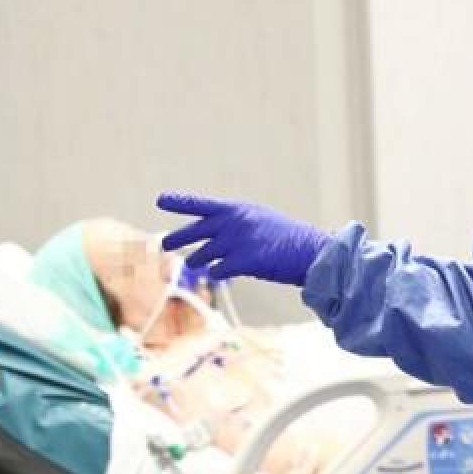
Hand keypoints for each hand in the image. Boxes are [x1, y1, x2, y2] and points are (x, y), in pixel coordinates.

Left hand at [156, 193, 331, 285]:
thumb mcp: (260, 220)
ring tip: (195, 263)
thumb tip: (211, 239)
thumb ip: (235, 225)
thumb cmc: (289, 238)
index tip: (160, 199)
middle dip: (176, 238)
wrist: (312, 251)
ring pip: (202, 255)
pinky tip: (222, 274)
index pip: (201, 204)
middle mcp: (233, 222)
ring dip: (197, 261)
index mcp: (237, 209)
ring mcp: (236, 241)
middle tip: (165, 244)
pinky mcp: (242, 261)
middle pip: (193, 232)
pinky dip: (218, 274)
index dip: (179, 201)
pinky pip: (217, 271)